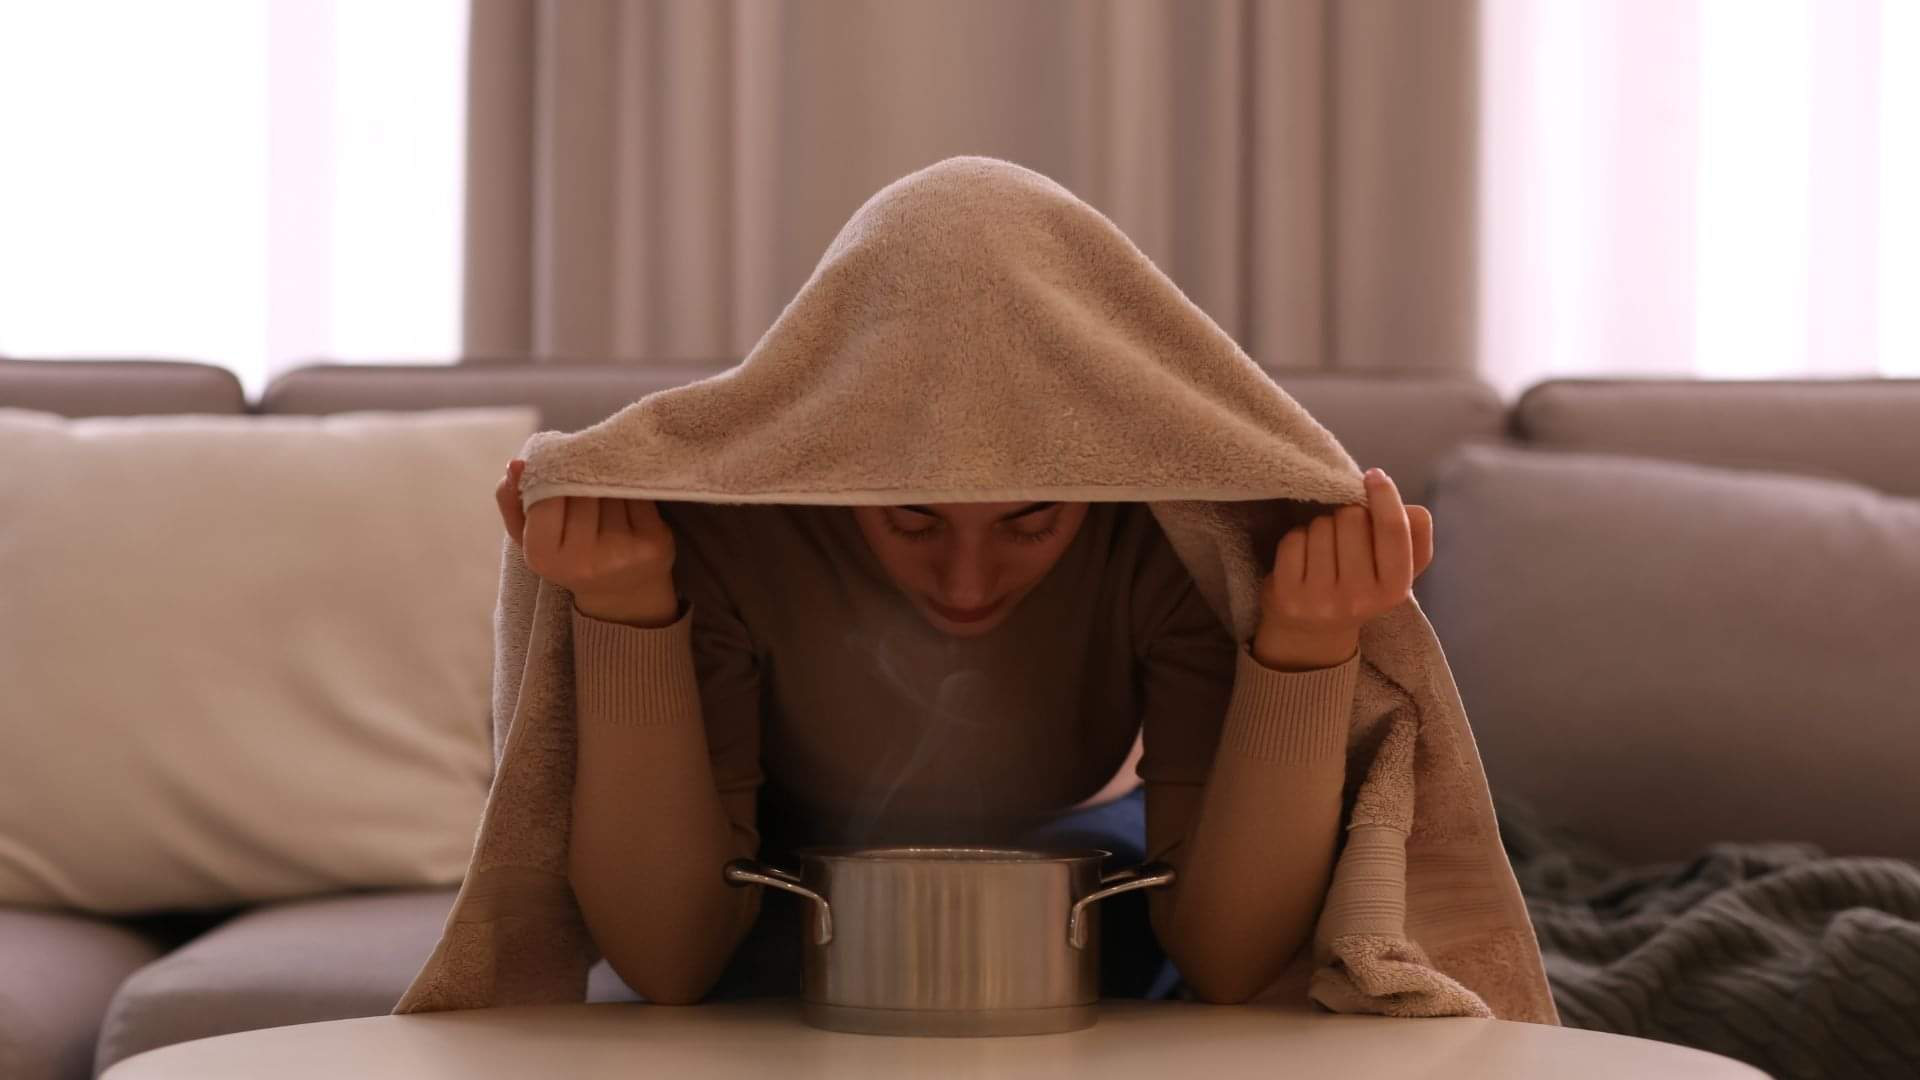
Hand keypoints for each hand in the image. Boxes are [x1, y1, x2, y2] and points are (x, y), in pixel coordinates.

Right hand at [494, 459, 680, 623]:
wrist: (621, 594)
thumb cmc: (567, 556)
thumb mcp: (529, 536)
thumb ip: (511, 500)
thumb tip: (516, 464)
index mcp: (543, 556)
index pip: (546, 495)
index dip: (554, 477)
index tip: (559, 470)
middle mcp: (583, 560)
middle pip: (582, 489)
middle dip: (584, 478)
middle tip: (585, 480)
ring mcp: (621, 553)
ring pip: (611, 488)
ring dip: (608, 481)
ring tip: (605, 493)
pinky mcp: (653, 544)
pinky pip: (639, 495)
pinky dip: (633, 491)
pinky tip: (628, 501)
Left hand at [1252, 467, 1433, 668]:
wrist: (1313, 634)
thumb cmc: (1361, 587)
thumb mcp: (1396, 569)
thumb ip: (1414, 537)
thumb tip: (1412, 509)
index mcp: (1395, 589)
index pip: (1394, 530)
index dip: (1385, 496)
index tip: (1374, 476)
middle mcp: (1360, 599)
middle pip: (1352, 517)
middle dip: (1347, 515)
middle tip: (1345, 537)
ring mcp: (1321, 600)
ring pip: (1320, 525)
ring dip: (1320, 528)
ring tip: (1324, 551)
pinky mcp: (1288, 596)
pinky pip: (1293, 540)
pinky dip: (1296, 540)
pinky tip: (1302, 560)